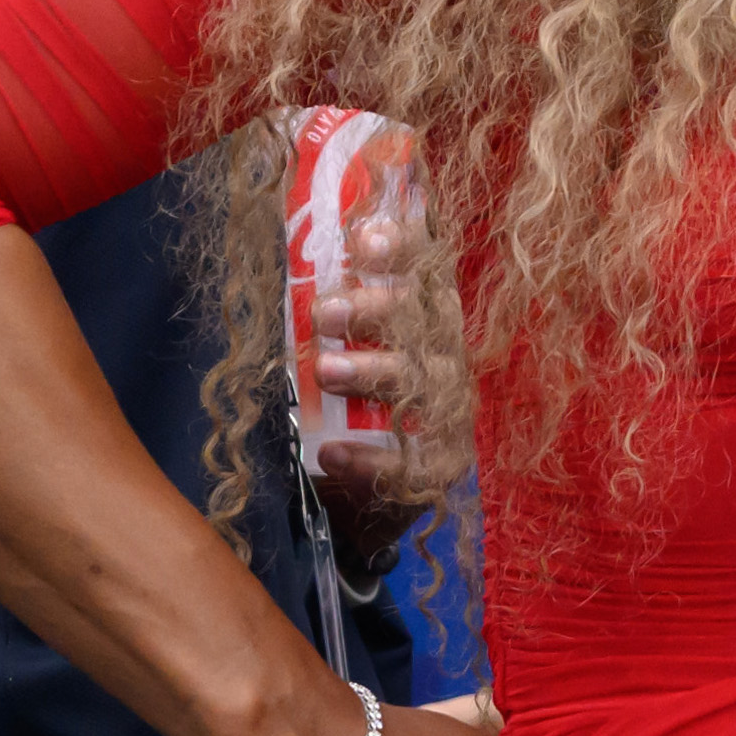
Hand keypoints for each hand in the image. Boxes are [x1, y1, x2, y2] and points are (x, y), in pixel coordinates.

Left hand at [301, 256, 433, 542]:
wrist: (362, 495)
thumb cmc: (344, 405)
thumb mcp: (331, 351)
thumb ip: (324, 312)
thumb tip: (283, 264)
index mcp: (425, 318)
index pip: (426, 270)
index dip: (402, 249)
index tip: (362, 240)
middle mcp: (444, 357)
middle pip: (428, 321)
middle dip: (377, 311)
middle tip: (323, 314)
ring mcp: (452, 412)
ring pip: (427, 383)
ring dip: (375, 372)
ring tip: (325, 372)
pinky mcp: (444, 466)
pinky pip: (419, 462)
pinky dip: (373, 461)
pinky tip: (332, 455)